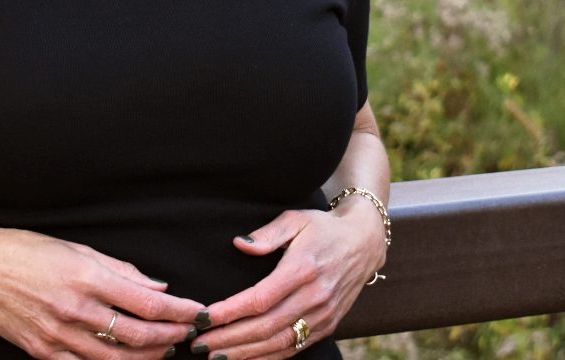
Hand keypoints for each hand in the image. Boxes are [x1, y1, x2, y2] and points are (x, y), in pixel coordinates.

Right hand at [0, 225, 204, 359]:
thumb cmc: (26, 250)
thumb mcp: (77, 249)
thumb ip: (120, 270)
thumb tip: (157, 287)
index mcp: (86, 277)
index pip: (147, 303)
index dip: (179, 312)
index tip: (198, 312)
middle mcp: (75, 309)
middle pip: (138, 337)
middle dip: (171, 338)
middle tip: (188, 334)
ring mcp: (57, 336)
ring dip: (148, 358)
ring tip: (165, 351)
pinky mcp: (42, 352)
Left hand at [193, 204, 385, 358]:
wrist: (364, 243)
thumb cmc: (324, 228)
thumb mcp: (296, 219)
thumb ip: (267, 234)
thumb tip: (240, 244)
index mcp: (302, 269)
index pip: (260, 299)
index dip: (230, 312)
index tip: (204, 317)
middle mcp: (315, 297)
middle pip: (265, 327)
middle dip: (229, 338)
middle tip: (199, 344)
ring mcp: (323, 315)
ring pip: (279, 343)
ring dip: (245, 353)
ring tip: (216, 355)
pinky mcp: (328, 326)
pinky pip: (294, 348)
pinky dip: (268, 358)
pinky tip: (245, 359)